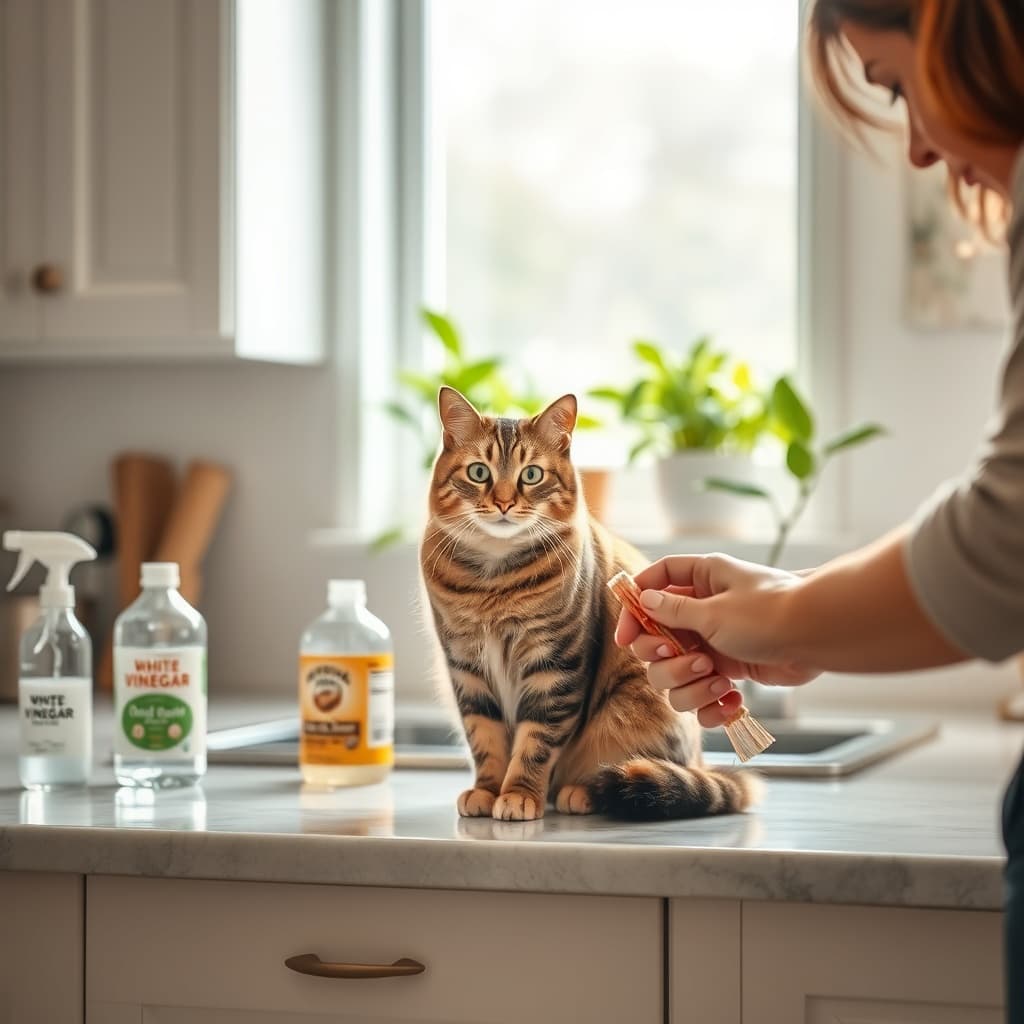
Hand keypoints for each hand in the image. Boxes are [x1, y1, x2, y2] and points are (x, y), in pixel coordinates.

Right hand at [615, 554, 821, 727]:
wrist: (818, 638)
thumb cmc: (770, 614)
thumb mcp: (714, 610)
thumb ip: (673, 611)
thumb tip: (644, 602)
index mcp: (699, 581)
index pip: (652, 585)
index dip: (634, 608)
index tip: (625, 637)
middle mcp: (701, 612)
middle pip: (654, 641)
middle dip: (666, 661)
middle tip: (691, 661)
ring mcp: (713, 644)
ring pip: (673, 676)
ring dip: (690, 687)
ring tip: (719, 682)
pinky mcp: (728, 672)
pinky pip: (701, 697)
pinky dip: (712, 706)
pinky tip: (732, 702)